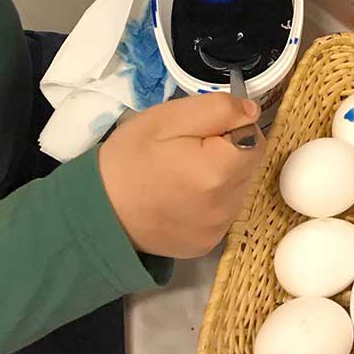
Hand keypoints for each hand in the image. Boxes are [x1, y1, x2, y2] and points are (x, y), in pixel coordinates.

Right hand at [98, 93, 263, 257]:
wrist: (98, 212)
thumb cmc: (128, 160)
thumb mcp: (166, 118)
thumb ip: (217, 110)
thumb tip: (252, 111)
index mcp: (216, 171)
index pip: (255, 138)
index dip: (232, 127)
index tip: (202, 131)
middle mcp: (225, 206)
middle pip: (249, 164)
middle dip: (229, 150)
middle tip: (188, 149)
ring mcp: (217, 229)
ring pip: (239, 187)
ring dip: (222, 175)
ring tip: (183, 173)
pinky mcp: (208, 243)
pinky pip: (224, 211)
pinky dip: (212, 199)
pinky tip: (183, 196)